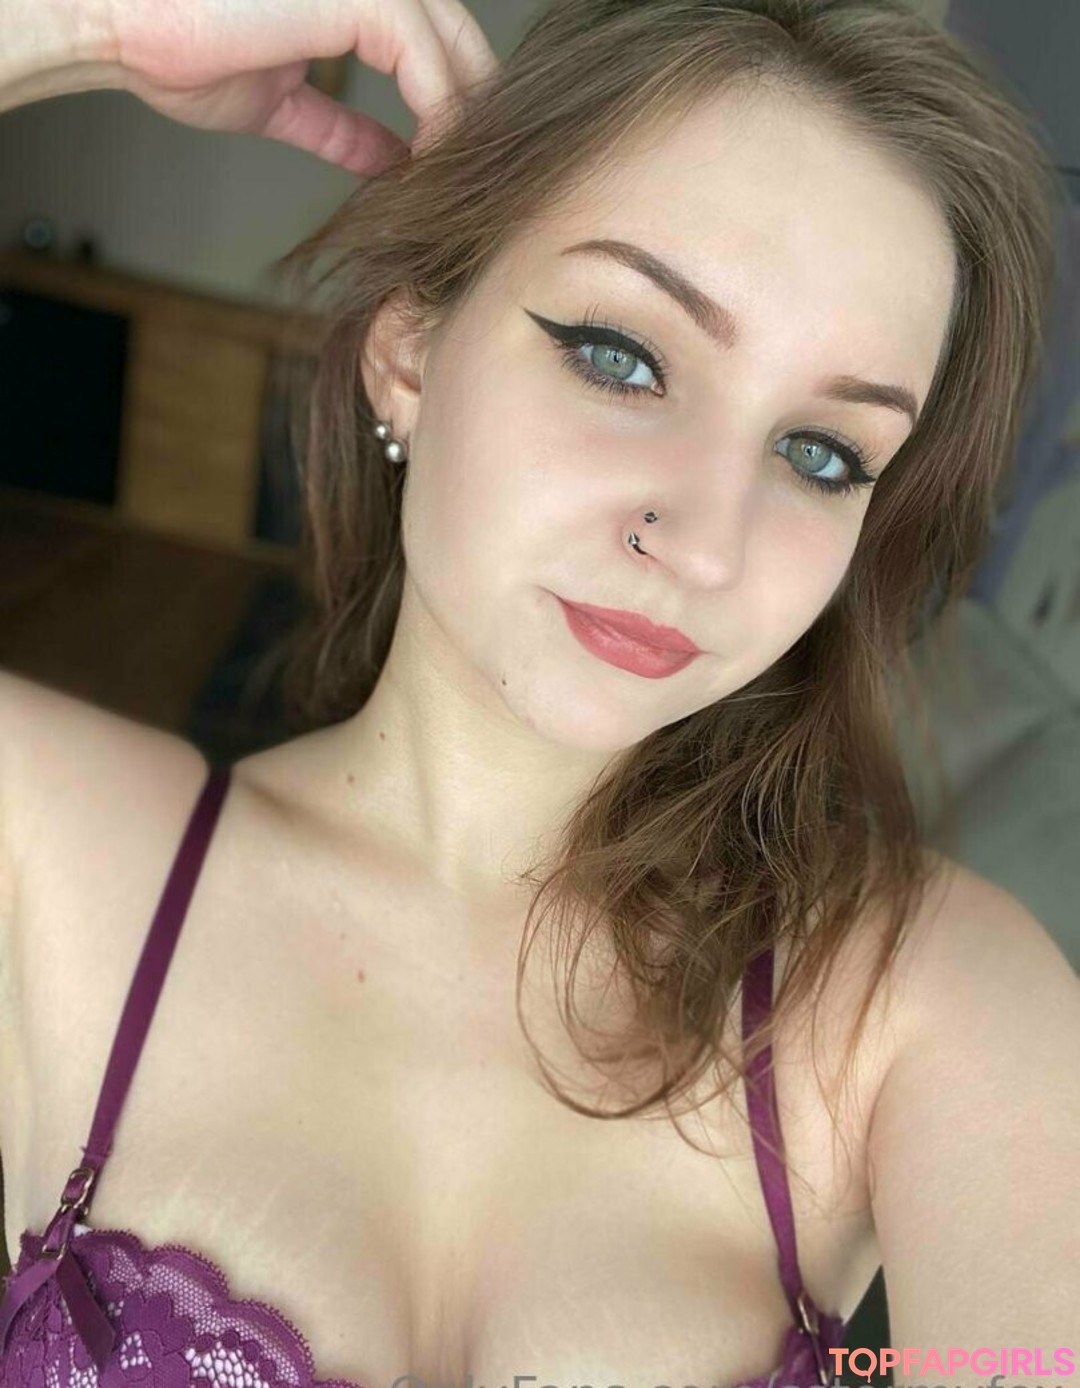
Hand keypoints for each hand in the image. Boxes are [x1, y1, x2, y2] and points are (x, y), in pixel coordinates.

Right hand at [102, 0, 499, 173]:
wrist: (122, 27)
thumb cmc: (178, 50)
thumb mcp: (282, 101)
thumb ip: (343, 126)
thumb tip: (388, 159)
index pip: (430, 40)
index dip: (453, 100)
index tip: (455, 164)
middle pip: (454, 38)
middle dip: (473, 108)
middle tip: (477, 176)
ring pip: (451, 48)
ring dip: (463, 120)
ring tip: (459, 179)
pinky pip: (425, 65)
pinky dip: (440, 116)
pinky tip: (434, 164)